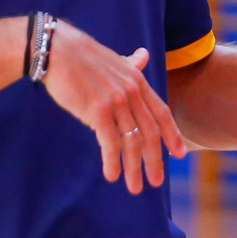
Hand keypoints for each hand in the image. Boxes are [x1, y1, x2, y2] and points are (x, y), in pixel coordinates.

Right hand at [41, 20, 186, 193]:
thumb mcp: (113, 60)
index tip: (179, 154)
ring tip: (135, 187)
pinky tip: (112, 175)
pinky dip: (113, 162)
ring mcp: (117, 101)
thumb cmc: (82, 57)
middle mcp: (132, 92)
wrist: (57, 50)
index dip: (172, 135)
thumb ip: (131, 63)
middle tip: (156, 181)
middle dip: (155, 160)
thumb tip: (143, 55)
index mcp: (138, 80)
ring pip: (132, 142)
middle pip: (150, 133)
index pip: (162, 112)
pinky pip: (111, 143)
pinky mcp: (99, 111)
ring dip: (134, 168)